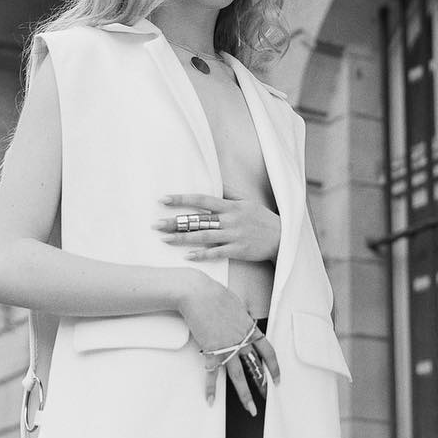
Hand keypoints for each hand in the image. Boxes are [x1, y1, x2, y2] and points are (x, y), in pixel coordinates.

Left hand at [154, 191, 280, 262]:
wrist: (283, 238)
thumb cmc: (262, 219)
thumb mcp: (247, 202)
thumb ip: (229, 193)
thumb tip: (215, 182)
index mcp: (231, 206)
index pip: (202, 199)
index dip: (182, 199)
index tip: (164, 199)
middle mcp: (230, 219)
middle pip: (198, 219)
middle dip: (175, 221)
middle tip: (155, 224)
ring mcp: (234, 235)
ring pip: (203, 236)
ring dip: (182, 238)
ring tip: (164, 239)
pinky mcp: (239, 251)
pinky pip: (217, 253)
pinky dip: (202, 254)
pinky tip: (187, 255)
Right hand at [178, 273, 279, 415]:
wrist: (198, 293)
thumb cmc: (216, 294)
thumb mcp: (237, 305)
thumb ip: (242, 318)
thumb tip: (243, 322)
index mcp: (250, 329)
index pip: (268, 351)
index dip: (274, 366)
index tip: (277, 379)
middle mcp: (241, 341)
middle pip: (255, 367)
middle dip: (262, 385)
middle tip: (266, 398)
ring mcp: (226, 347)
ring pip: (238, 376)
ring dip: (244, 395)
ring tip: (250, 409)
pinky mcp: (210, 350)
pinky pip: (212, 373)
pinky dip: (210, 388)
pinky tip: (210, 400)